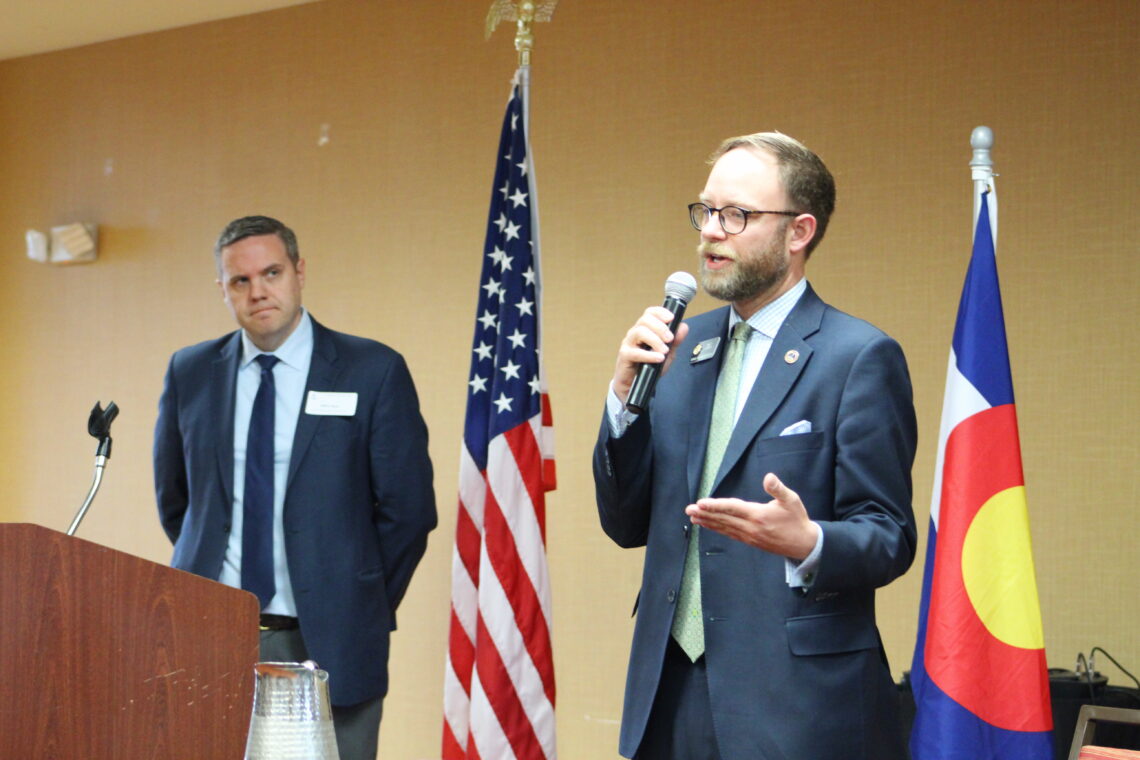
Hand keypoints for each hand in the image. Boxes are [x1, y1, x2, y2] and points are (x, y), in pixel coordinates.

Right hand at [612, 306, 689, 403]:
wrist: (637, 385)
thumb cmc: (649, 367)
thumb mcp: (667, 353)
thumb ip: (675, 341)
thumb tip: (683, 327)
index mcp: (645, 329)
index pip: (650, 313)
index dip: (661, 312)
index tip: (671, 318)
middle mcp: (635, 333)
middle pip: (645, 320)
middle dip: (660, 327)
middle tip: (670, 339)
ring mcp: (629, 343)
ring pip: (640, 332)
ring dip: (655, 340)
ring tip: (665, 350)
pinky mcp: (625, 356)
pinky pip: (636, 352)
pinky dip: (649, 355)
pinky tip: (658, 358)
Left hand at [686, 473, 819, 559]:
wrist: (805, 544)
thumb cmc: (798, 520)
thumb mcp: (792, 500)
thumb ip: (778, 489)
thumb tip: (768, 477)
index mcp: (758, 515)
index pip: (732, 508)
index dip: (715, 505)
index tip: (701, 503)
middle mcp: (751, 527)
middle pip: (723, 519)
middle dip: (705, 514)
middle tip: (688, 510)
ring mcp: (749, 536)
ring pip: (724, 528)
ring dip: (708, 522)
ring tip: (693, 518)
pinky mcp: (751, 541)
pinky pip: (730, 534)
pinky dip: (718, 530)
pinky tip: (709, 526)